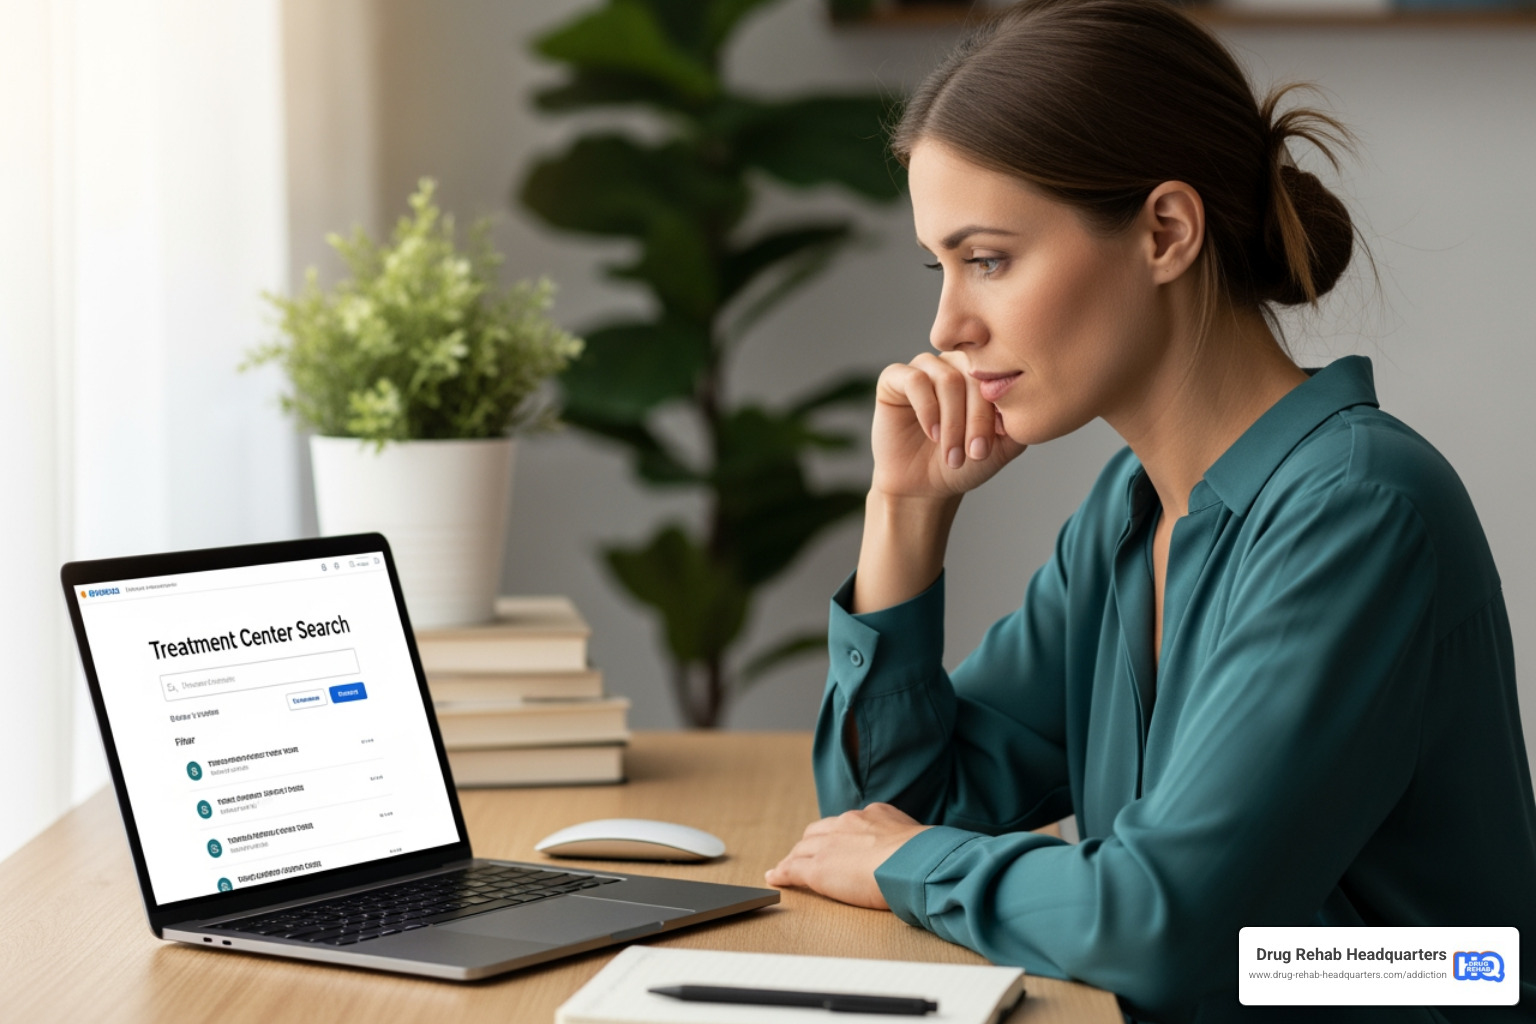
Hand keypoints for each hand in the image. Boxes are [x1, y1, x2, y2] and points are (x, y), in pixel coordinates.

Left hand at [765, 803, 931, 909]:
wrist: (912, 863)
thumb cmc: (924, 857)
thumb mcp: (918, 839)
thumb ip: (908, 841)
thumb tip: (920, 851)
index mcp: (873, 814)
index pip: (846, 823)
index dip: (836, 836)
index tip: (837, 844)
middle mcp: (847, 823)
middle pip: (818, 832)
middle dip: (811, 844)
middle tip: (806, 856)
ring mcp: (829, 844)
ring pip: (803, 848)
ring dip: (794, 858)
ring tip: (787, 867)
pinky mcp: (817, 867)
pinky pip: (792, 868)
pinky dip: (782, 872)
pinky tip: (775, 877)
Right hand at [870, 352, 1027, 501]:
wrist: (925, 486)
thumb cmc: (965, 464)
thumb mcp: (1002, 446)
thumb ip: (1019, 421)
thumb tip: (1029, 398)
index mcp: (983, 373)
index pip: (997, 376)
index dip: (994, 413)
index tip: (988, 450)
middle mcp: (955, 363)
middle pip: (973, 376)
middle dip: (974, 420)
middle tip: (973, 454)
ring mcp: (925, 367)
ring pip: (947, 379)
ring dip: (952, 422)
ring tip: (952, 454)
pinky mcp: (895, 377)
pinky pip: (915, 380)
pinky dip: (927, 410)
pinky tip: (931, 433)